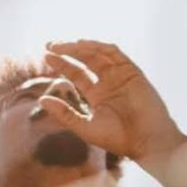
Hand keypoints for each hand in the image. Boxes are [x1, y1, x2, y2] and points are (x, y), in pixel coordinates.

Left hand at [44, 40, 185, 164]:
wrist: (146, 140)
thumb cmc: (117, 138)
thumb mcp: (85, 126)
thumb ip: (64, 113)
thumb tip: (41, 99)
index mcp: (98, 95)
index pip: (76, 74)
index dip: (62, 64)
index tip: (45, 56)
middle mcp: (109, 82)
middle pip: (85, 60)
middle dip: (67, 51)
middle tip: (49, 45)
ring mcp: (121, 75)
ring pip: (98, 53)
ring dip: (79, 47)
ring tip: (61, 45)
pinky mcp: (132, 72)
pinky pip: (114, 54)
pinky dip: (99, 47)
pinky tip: (82, 45)